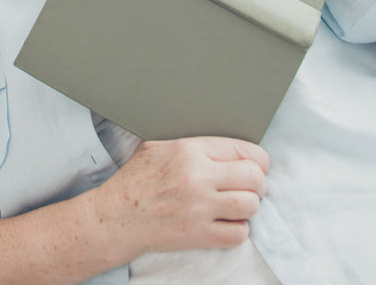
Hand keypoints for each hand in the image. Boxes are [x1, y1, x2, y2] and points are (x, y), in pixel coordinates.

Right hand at [93, 137, 268, 256]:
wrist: (117, 216)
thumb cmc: (137, 179)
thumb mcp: (158, 145)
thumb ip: (190, 141)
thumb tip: (220, 141)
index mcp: (189, 149)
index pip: (243, 149)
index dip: (258, 159)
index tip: (258, 166)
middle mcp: (198, 177)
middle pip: (254, 177)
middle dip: (259, 183)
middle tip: (252, 187)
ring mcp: (199, 208)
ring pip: (250, 205)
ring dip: (249, 207)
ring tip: (239, 205)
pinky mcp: (199, 235)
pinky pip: (238, 234)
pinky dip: (238, 230)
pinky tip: (227, 223)